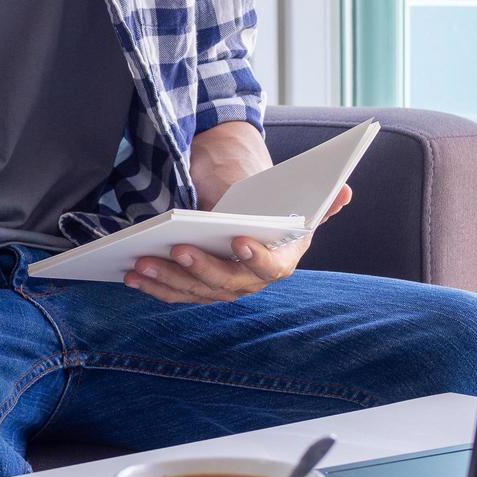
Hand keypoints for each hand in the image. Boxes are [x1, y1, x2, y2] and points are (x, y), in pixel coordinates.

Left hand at [124, 184, 353, 303]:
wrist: (235, 185)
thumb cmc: (260, 187)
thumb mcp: (281, 184)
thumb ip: (313, 192)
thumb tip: (344, 192)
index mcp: (283, 254)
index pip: (273, 266)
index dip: (258, 257)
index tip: (239, 240)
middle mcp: (253, 278)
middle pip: (227, 283)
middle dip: (200, 268)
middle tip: (177, 248)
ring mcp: (223, 286)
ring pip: (195, 291)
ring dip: (168, 280)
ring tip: (141, 263)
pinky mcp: (197, 286)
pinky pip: (176, 292)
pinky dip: (154, 286)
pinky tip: (132, 275)